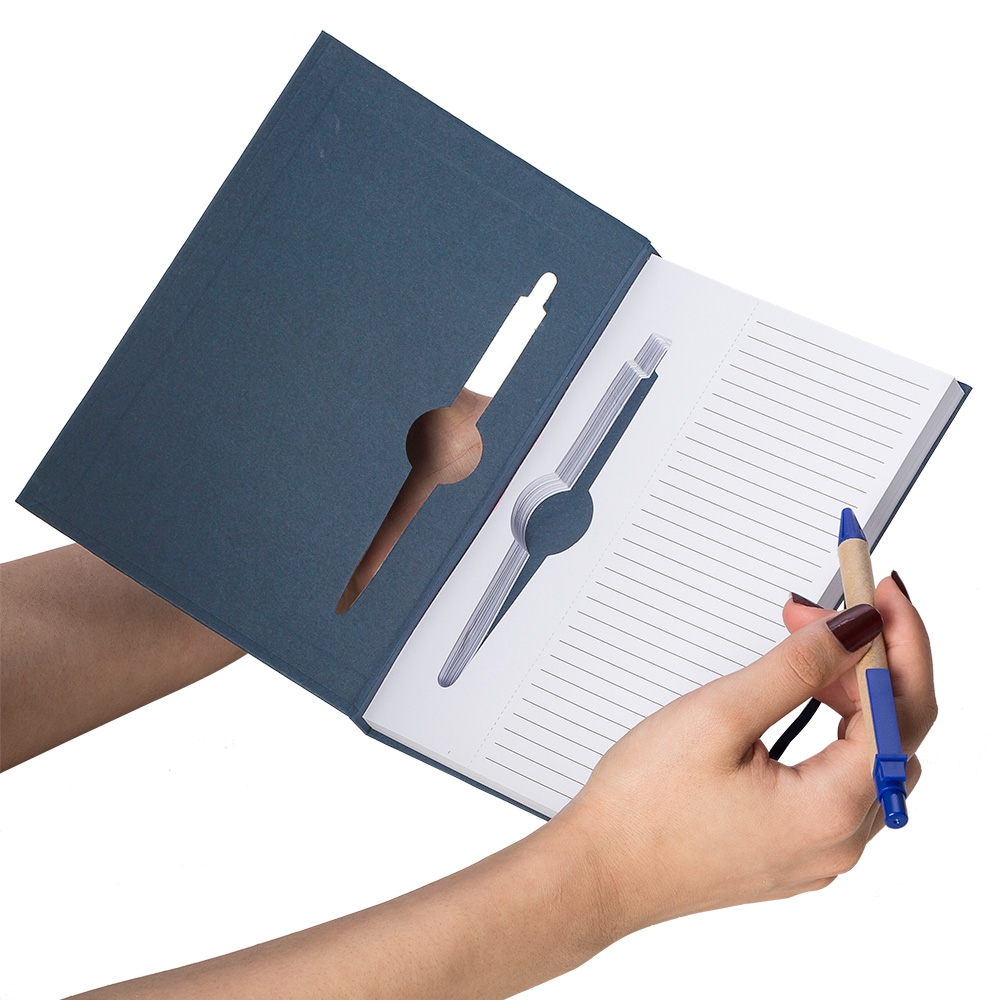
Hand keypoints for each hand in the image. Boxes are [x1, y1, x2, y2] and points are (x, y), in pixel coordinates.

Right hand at [550, 574, 933, 941]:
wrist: (598, 872)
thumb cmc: (643, 808)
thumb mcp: (721, 717)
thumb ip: (798, 668)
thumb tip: (858, 630)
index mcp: (832, 810)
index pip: (901, 708)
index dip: (896, 638)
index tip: (876, 590)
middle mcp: (840, 840)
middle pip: (891, 731)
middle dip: (863, 660)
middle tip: (813, 615)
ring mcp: (817, 852)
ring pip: (868, 756)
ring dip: (850, 695)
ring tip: (802, 651)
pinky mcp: (793, 850)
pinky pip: (839, 782)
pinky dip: (831, 732)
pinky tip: (798, 704)